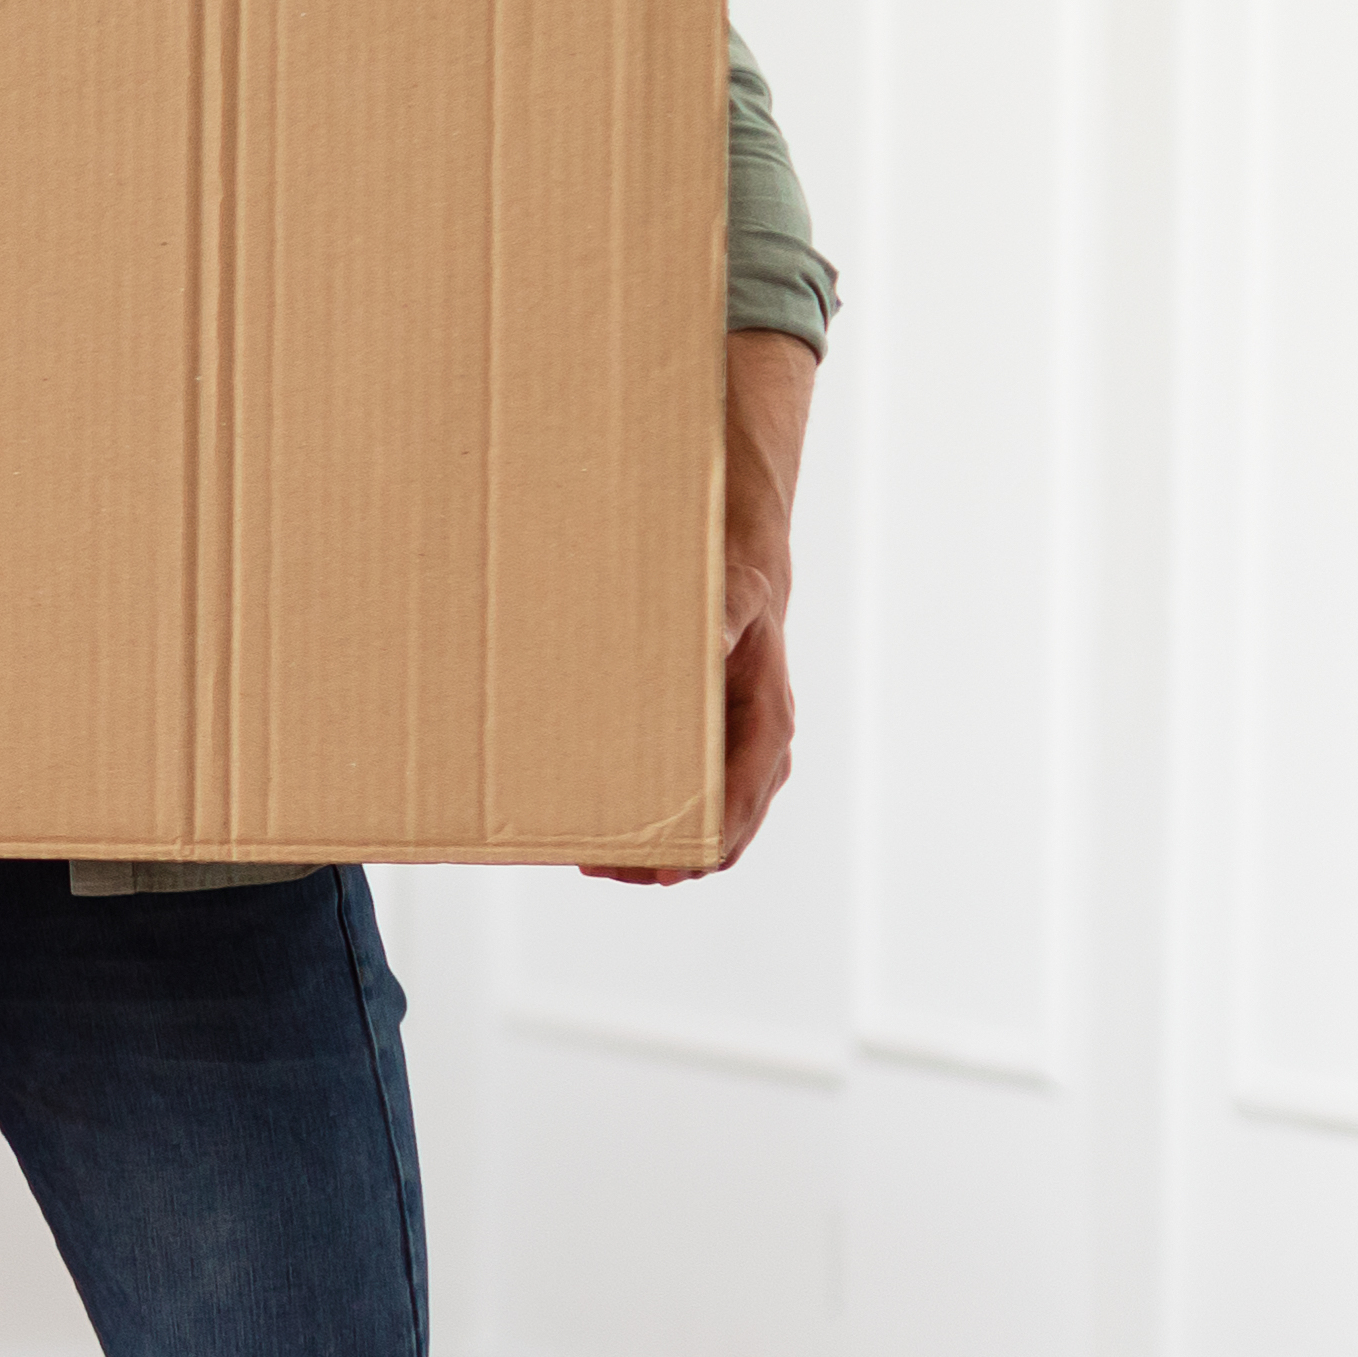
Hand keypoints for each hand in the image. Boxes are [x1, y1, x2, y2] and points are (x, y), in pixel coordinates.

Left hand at [601, 330, 812, 886]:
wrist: (734, 485)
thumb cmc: (731, 531)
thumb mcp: (728, 574)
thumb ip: (718, 609)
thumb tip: (708, 640)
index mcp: (763, 693)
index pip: (748, 786)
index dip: (709, 835)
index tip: (663, 867)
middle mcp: (748, 710)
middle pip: (726, 805)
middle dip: (673, 849)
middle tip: (607, 871)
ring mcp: (723, 704)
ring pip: (703, 790)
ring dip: (656, 828)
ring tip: (596, 857)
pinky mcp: (692, 689)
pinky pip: (677, 755)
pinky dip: (645, 785)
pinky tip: (594, 797)